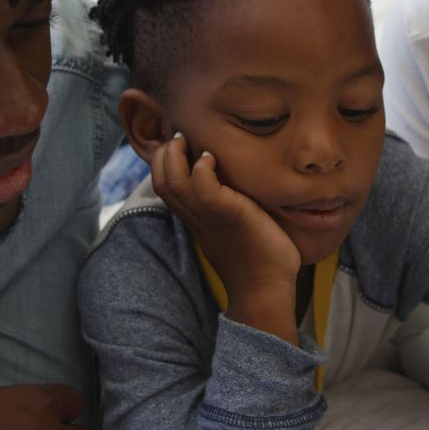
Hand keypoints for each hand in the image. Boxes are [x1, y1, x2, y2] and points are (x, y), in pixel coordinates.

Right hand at [151, 133, 300, 342]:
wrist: (267, 291)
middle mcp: (197, 219)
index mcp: (196, 222)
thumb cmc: (258, 261)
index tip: (178, 147)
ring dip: (176, 156)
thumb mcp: (233, 230)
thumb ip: (225, 210)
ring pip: (174, 182)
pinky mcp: (230, 215)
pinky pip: (205, 188)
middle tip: (180, 138)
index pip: (164, 188)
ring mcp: (211, 218)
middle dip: (164, 154)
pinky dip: (202, 168)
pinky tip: (212, 159)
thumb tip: (234, 188)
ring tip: (188, 141)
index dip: (163, 164)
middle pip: (161, 182)